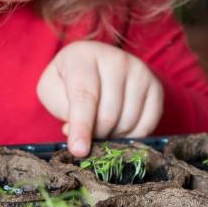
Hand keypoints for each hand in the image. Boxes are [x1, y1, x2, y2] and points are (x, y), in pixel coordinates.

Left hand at [36, 41, 163, 156]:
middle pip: (108, 114)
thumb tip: (79, 134)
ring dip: (112, 136)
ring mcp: (140, 71)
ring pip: (128, 122)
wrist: (95, 63)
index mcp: (84, 56)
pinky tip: (117, 129)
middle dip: (95, 134)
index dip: (82, 126)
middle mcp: (116, 59)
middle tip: (86, 135)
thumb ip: (60, 109)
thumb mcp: (51, 89)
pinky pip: (147, 124)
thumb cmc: (69, 79)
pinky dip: (131, 136)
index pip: (85, 96)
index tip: (79, 151)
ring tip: (100, 128)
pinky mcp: (156, 86)